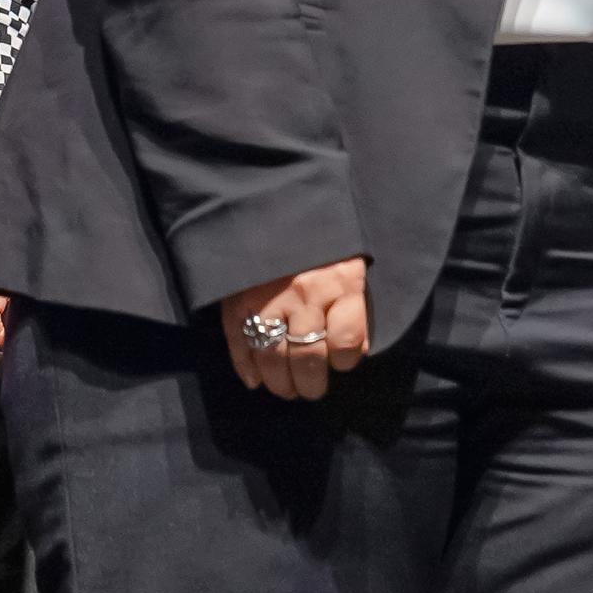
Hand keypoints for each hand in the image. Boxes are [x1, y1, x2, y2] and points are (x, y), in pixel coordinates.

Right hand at [216, 256, 369, 401]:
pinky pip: (240, 343)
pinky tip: (255, 380)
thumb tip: (355, 352)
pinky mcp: (237, 300)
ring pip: (275, 357)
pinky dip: (246, 368)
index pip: (347, 340)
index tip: (341, 362)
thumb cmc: (320, 241)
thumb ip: (355, 307)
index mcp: (340, 281)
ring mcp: (268, 297)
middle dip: (311, 384)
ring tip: (287, 389)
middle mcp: (305, 293)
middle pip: (309, 356)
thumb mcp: (350, 265)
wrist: (271, 202)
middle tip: (311, 390)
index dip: (346, 360)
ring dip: (281, 384)